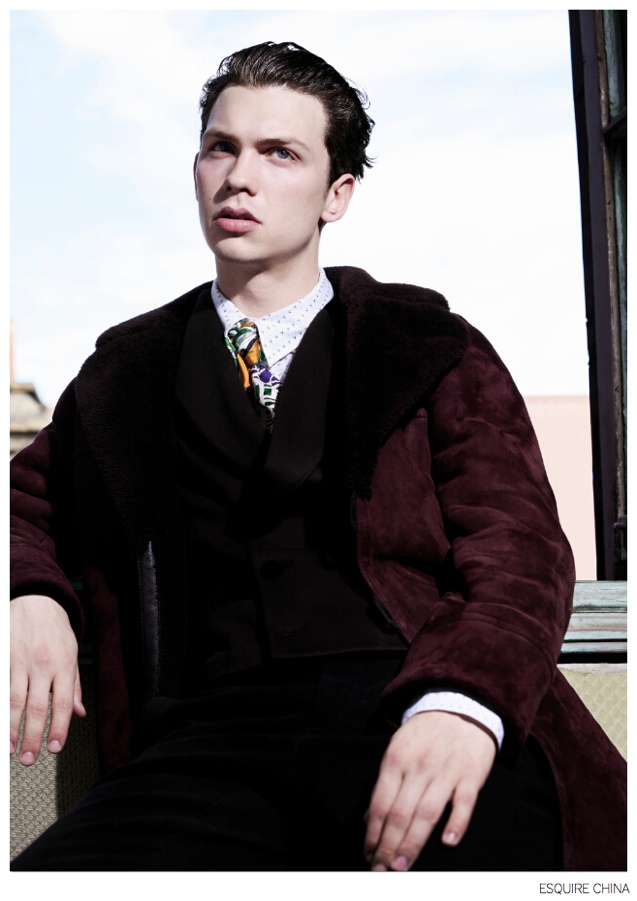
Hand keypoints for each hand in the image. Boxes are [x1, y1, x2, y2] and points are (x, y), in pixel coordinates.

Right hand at [10, 595, 84, 764]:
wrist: (35, 600)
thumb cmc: (56, 628)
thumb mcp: (73, 653)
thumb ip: (74, 685)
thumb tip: (79, 712)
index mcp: (63, 665)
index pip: (62, 704)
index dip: (59, 729)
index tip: (55, 748)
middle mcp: (41, 665)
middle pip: (35, 708)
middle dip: (32, 737)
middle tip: (29, 759)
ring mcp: (19, 662)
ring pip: (14, 702)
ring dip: (11, 729)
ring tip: (11, 749)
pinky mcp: (4, 659)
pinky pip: (2, 689)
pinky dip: (2, 710)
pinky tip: (2, 726)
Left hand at [364, 710, 495, 870]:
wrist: (461, 708)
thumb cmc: (425, 734)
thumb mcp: (398, 749)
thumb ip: (385, 783)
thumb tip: (370, 818)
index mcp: (397, 760)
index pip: (381, 803)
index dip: (374, 833)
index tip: (369, 855)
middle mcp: (419, 767)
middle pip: (401, 812)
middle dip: (389, 845)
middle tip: (382, 870)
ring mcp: (446, 771)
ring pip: (427, 812)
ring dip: (413, 842)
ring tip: (402, 865)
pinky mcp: (470, 775)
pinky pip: (464, 803)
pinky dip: (456, 823)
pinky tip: (447, 842)